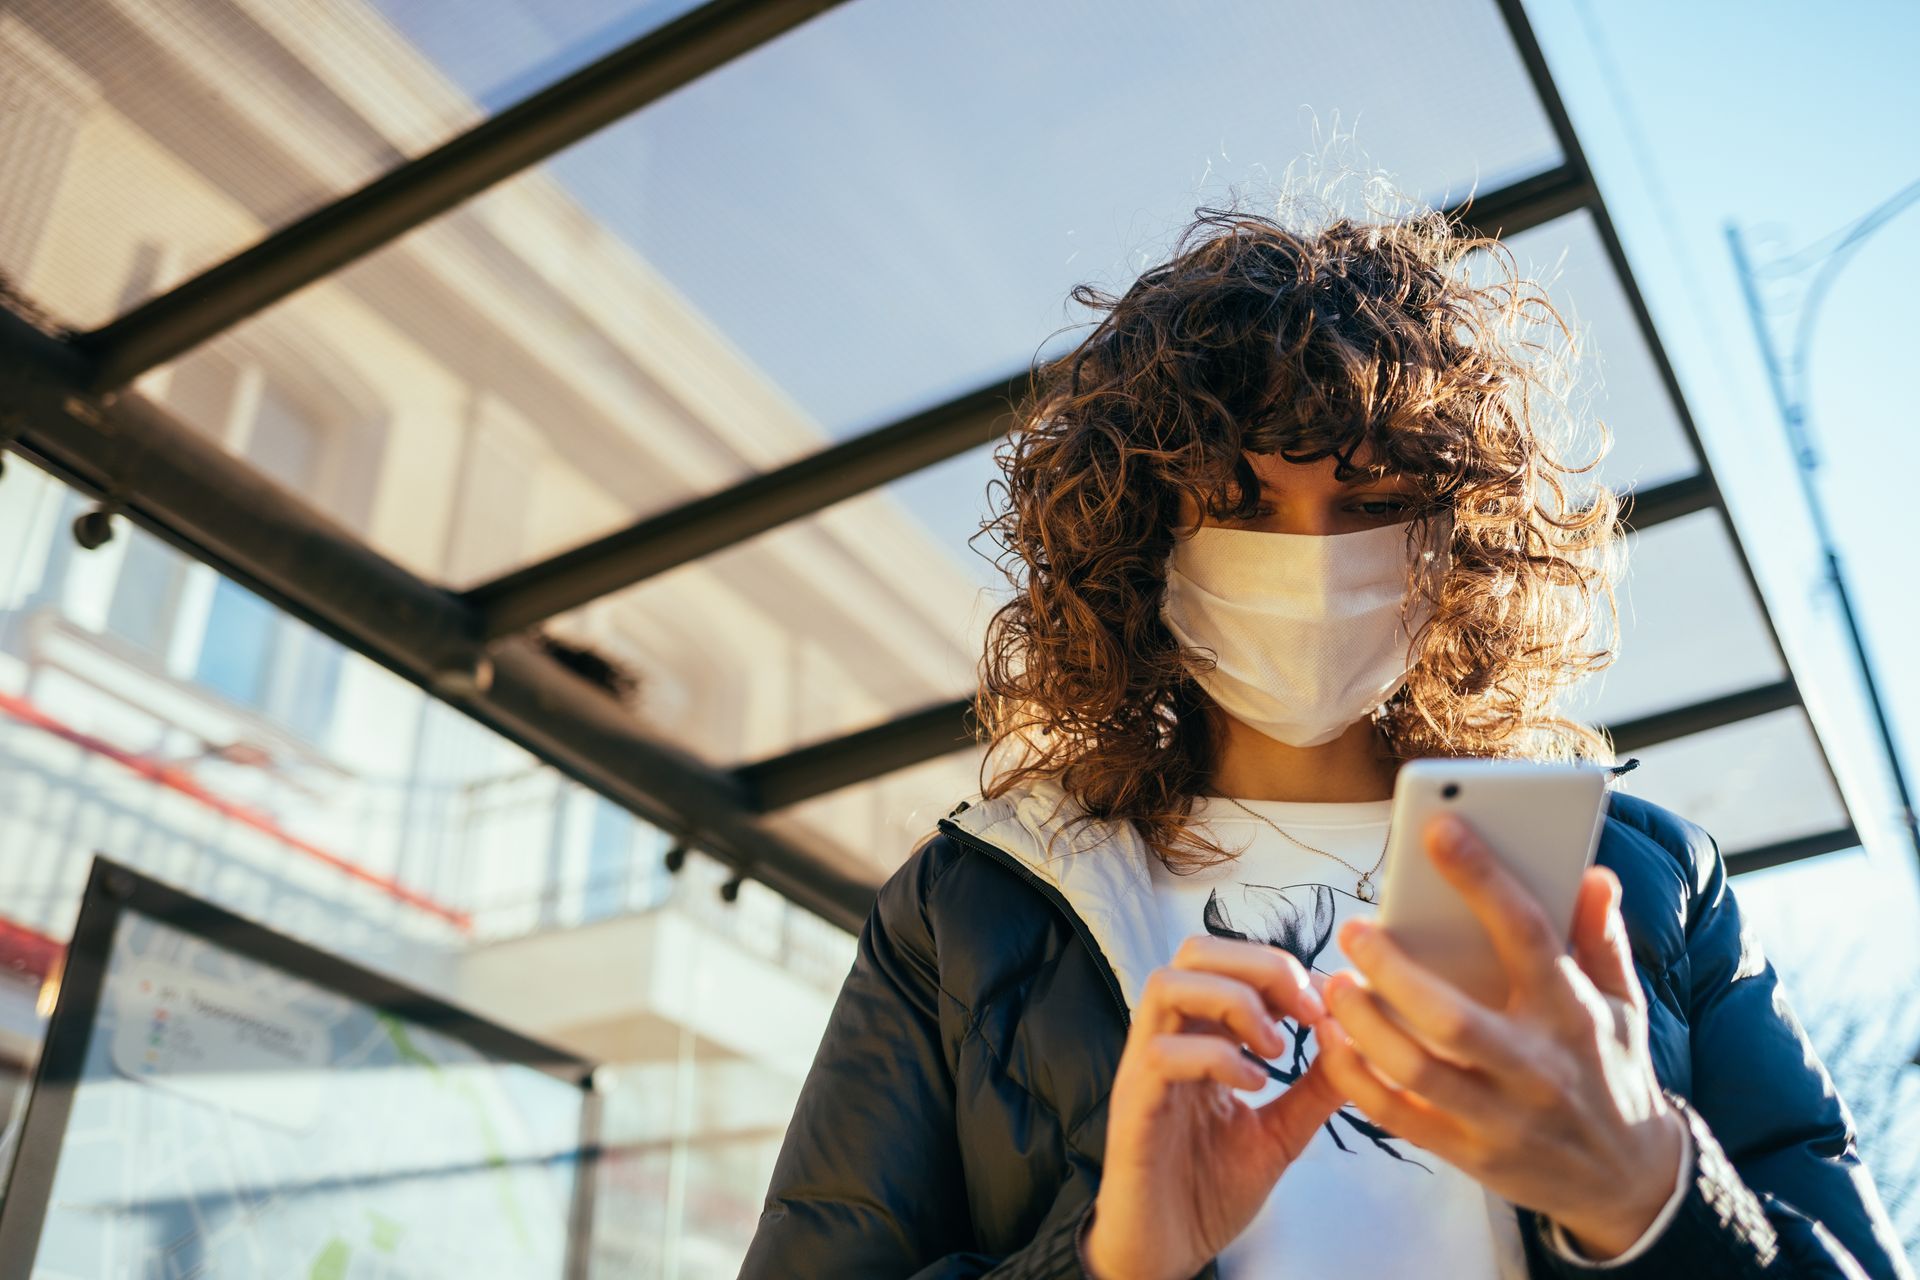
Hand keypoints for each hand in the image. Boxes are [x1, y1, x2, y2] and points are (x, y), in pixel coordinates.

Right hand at [1083, 934, 1345, 1279]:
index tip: (1323, 1004)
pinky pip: (1163, 1054)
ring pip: (1167, 985)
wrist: (1165, 1252)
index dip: (1280, 966)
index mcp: (1197, 1037)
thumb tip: (1353, 1043)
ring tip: (1276, 1048)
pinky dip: (1217, 1059)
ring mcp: (1144, 1069)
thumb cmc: (1208, 1191)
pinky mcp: (1134, 1107)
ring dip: (1234, 1002)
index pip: (1226, 959)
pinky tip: (1253, 1088)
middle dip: (1259, 966)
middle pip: (1193, 952)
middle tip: (1303, 1012)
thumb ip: (1312, 1091)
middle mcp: (1166, 1040)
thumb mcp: (1279, 1134)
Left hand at [1312, 811, 1685, 1259]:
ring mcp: (1503, 1117)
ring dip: (1366, 1026)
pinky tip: (1332, 1041)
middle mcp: (1537, 1067)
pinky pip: (1399, 1117)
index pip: (1527, 934)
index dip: (1483, 878)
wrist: (1627, 1182)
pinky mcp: (1472, 1155)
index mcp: (1573, 1014)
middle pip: (1454, 1018)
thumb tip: (1593, 873)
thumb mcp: (1624, 1005)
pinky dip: (1357, 1080)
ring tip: (1333, 983)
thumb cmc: (1610, 1072)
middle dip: (1396, 972)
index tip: (1440, 828)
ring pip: (1419, 1071)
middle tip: (1354, 929)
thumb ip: (1600, 938)